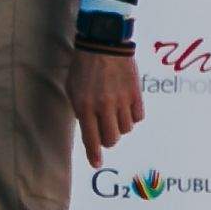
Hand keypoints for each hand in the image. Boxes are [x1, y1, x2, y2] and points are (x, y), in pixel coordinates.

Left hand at [73, 45, 145, 163]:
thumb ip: (81, 111)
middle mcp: (104, 106)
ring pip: (126, 129)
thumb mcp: (72, 89)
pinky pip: (138, 117)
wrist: (104, 44)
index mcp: (84, 105)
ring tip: (113, 109)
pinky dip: (132, 116)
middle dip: (108, 139)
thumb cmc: (83, 67)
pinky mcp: (136, 95)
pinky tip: (125, 104)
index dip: (94, 154)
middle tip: (105, 129)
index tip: (96, 164)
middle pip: (112, 138)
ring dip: (120, 124)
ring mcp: (121, 101)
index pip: (90, 137)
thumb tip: (91, 130)